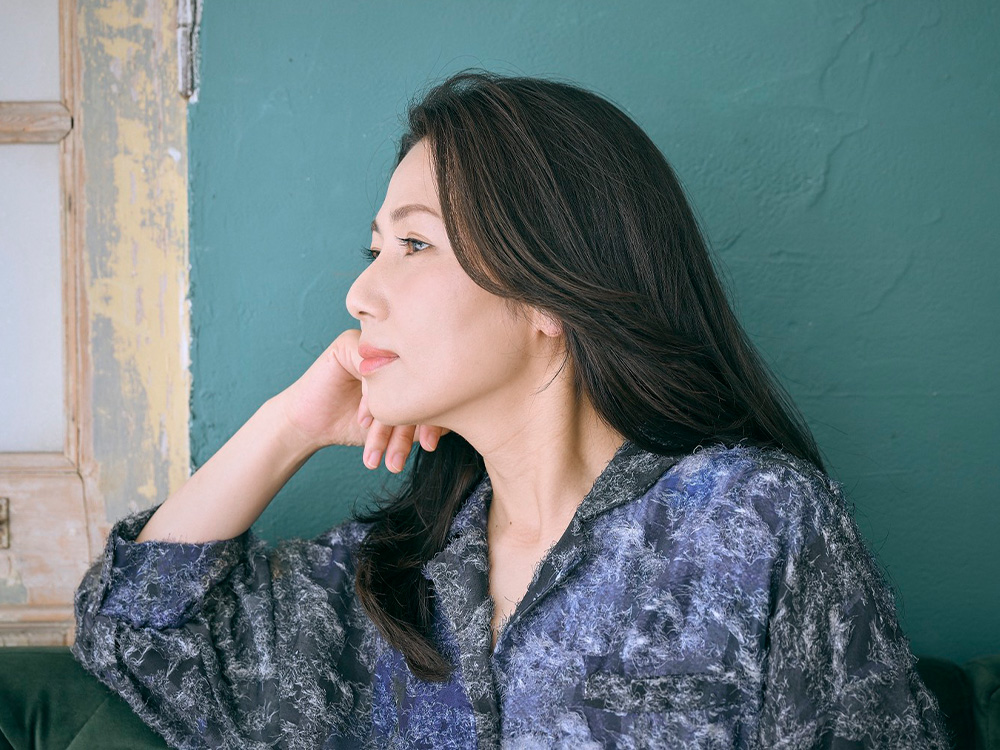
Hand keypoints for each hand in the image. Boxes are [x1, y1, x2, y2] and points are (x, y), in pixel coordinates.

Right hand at [275, 328, 449, 471]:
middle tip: (414, 451)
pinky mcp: (348, 344)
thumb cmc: (354, 426)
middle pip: (416, 381)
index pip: (431, 385)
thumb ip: (422, 420)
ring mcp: (372, 344)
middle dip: (413, 423)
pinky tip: (364, 421)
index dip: (434, 418)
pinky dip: (369, 398)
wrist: (311, 427)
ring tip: (385, 451)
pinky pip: (369, 367)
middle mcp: (393, 351)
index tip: (430, 446)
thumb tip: (453, 424)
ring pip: (394, 377)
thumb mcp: (396, 427)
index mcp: (409, 365)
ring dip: (390, 418)